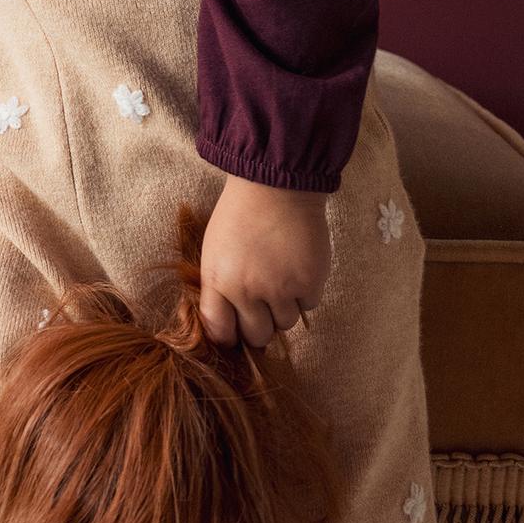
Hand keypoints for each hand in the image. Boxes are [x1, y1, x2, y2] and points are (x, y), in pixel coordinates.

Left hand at [198, 176, 331, 350]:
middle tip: (262, 307)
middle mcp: (249, 291)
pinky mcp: (310, 282)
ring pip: (285, 324)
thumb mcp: (213, 251)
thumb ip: (216, 289)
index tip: (235, 329)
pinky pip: (308, 306)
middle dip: (258, 326)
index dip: (228, 335)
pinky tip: (297, 269)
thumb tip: (223, 325)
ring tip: (280, 281)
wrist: (277, 187)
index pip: (221, 332)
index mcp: (219, 282)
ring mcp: (282, 289)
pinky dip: (304, 294)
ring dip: (283, 309)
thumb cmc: (239, 215)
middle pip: (257, 335)